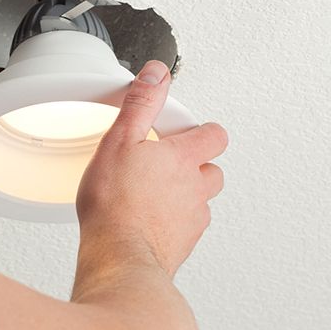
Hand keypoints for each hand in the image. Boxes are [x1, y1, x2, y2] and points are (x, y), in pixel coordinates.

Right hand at [76, 61, 227, 276]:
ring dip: (189, 193)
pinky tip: (154, 220)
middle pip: (213, 169)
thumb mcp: (120, 140)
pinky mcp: (182, 243)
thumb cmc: (116, 204)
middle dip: (198, 163)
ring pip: (202, 200)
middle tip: (173, 160)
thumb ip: (141, 104)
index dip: (203, 129)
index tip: (186, 128)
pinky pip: (188, 227)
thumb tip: (156, 74)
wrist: (119, 255)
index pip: (214, 135)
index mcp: (183, 158)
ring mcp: (192, 218)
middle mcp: (196, 188)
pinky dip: (176, 221)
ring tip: (162, 191)